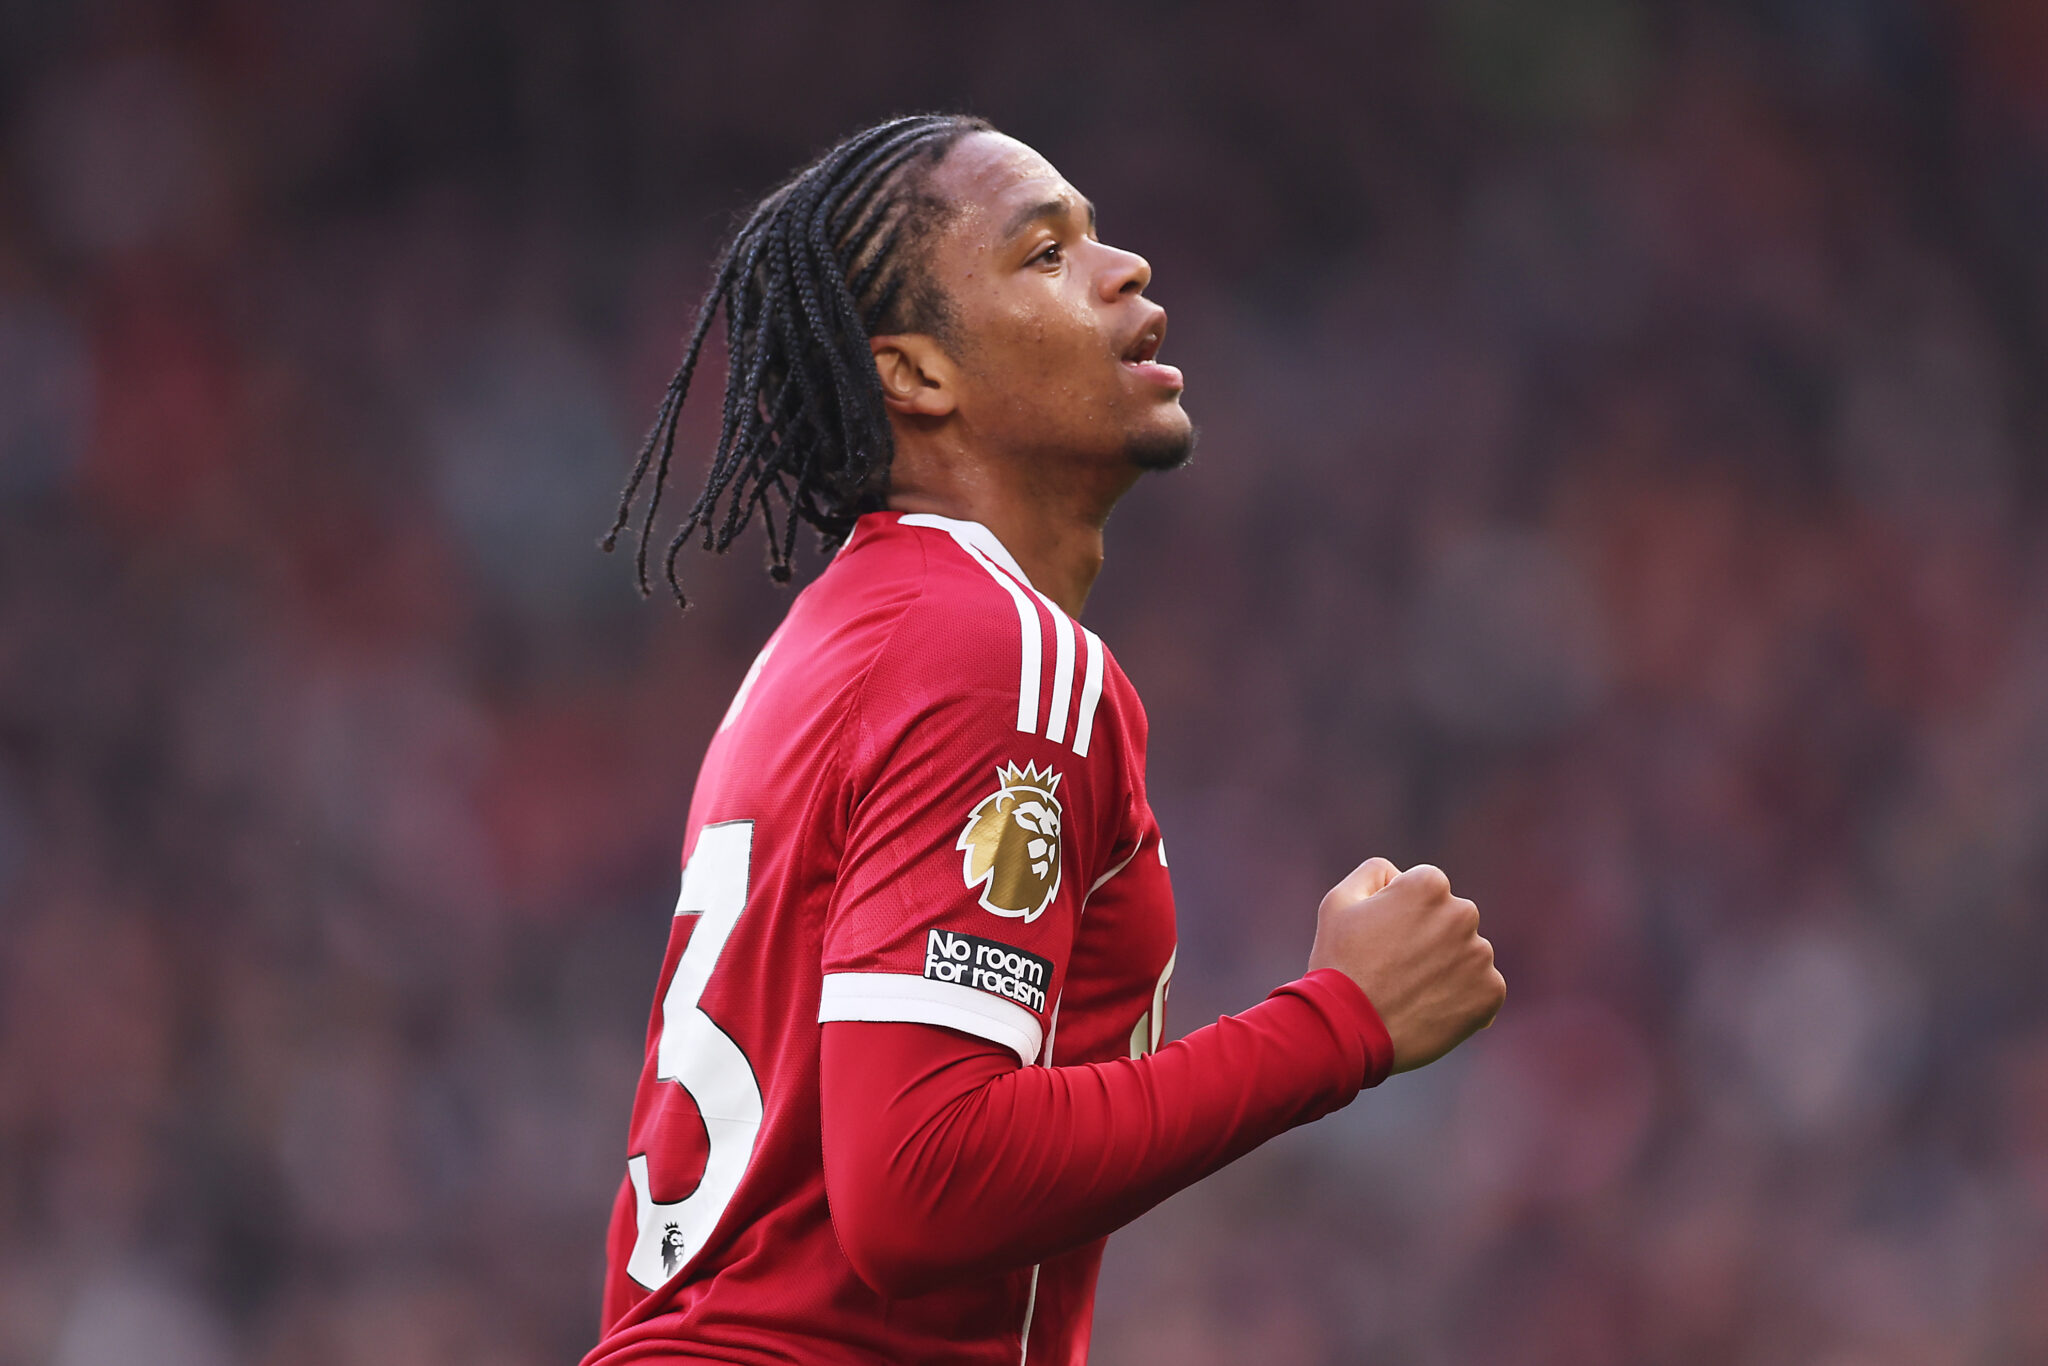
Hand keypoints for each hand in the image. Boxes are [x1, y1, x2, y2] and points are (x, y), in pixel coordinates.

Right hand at [1306, 859, 1504, 1072]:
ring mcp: (1481, 955)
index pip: (1427, 891)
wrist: (1348, 1030)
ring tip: (1411, 994)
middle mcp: (1463, 912)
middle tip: (1395, 969)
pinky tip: (1429, 1010)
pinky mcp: (1491, 992)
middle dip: (1429, 939)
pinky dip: (1461, 1000)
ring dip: (1446, 969)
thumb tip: (1401, 876)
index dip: (1400, 915)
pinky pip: (1480, 990)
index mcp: (1429, 884)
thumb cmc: (1338, 964)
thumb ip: (1374, 873)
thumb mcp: (1339, 902)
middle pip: (1450, 921)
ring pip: (1466, 956)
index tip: (1382, 940)